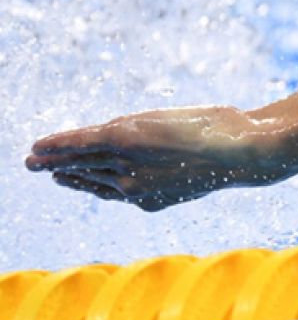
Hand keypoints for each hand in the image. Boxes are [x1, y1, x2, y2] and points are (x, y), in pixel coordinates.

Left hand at [26, 106, 275, 210]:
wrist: (243, 155)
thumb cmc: (208, 124)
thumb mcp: (161, 116)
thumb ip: (126, 127)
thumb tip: (98, 143)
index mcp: (125, 137)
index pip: (78, 142)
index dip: (55, 144)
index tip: (34, 146)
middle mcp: (125, 166)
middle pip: (81, 164)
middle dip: (54, 163)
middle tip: (31, 162)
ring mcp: (137, 188)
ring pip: (96, 182)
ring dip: (73, 178)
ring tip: (56, 176)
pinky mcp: (152, 202)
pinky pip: (118, 195)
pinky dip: (102, 189)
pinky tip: (97, 188)